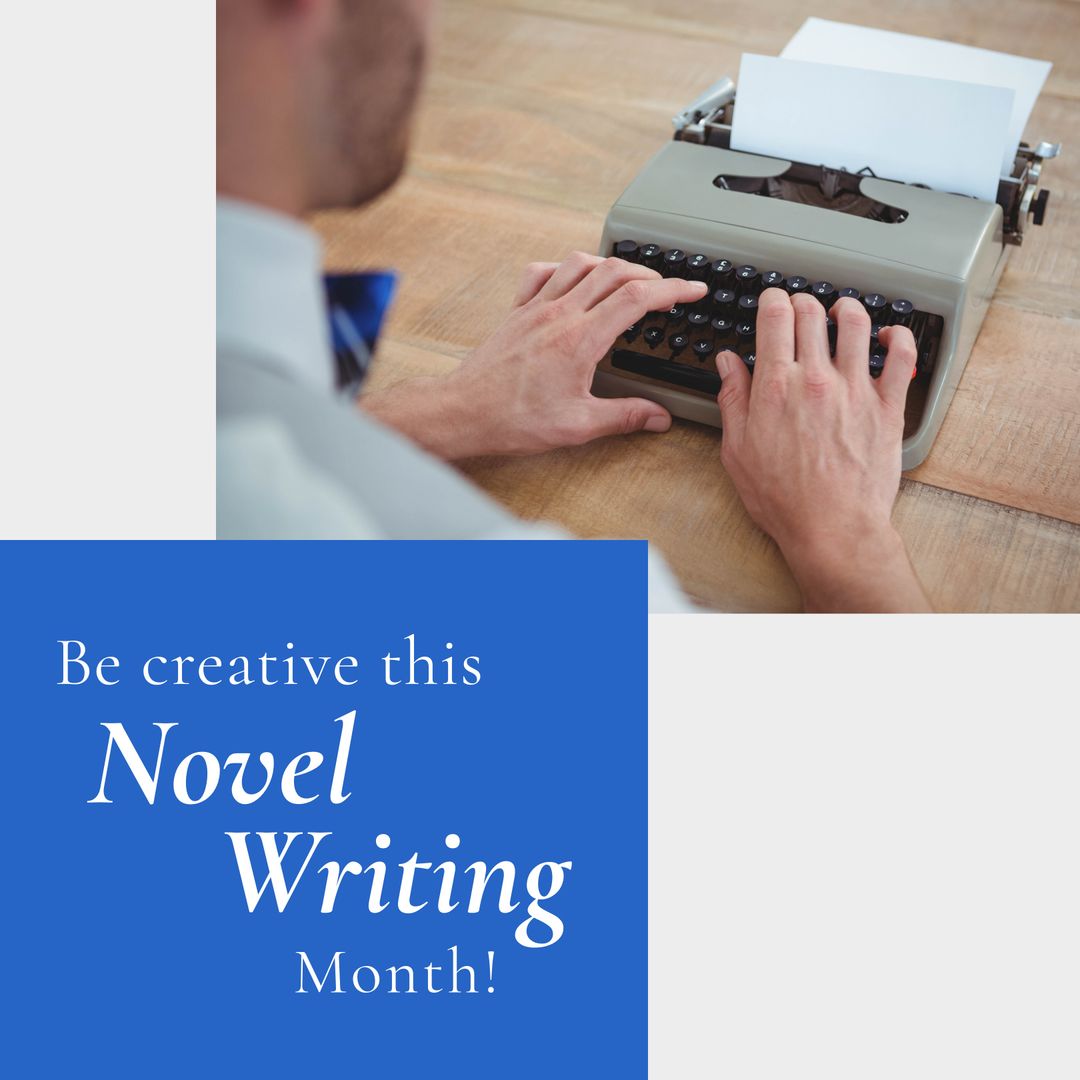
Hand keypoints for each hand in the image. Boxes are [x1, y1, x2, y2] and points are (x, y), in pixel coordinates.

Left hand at [360, 252, 707, 457]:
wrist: (465, 411)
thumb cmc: (512, 418)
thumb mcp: (578, 426)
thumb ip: (624, 417)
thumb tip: (657, 417)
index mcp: (581, 339)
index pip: (637, 298)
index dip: (673, 289)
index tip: (692, 289)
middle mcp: (559, 315)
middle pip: (614, 272)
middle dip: (650, 273)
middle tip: (669, 288)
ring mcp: (535, 308)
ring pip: (579, 263)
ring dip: (610, 264)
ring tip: (627, 278)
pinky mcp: (517, 312)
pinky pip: (542, 273)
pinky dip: (564, 269)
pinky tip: (572, 280)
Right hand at [715, 289, 929, 611]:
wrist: (831, 529)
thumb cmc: (784, 499)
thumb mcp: (737, 451)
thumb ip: (733, 400)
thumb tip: (728, 365)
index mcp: (776, 386)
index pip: (776, 318)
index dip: (774, 300)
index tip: (773, 302)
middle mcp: (817, 380)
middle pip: (813, 314)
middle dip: (804, 301)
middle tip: (801, 306)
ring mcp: (856, 390)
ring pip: (858, 324)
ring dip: (847, 308)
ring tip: (841, 311)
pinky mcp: (887, 407)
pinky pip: (901, 357)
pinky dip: (898, 336)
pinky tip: (890, 334)